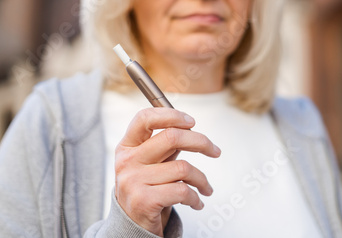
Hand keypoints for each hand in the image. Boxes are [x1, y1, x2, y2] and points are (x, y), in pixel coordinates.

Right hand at [114, 108, 220, 235]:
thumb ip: (164, 145)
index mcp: (127, 146)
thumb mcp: (150, 163)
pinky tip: (197, 202)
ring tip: (205, 187)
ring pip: (183, 168)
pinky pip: (182, 191)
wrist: (132, 226)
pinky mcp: (144, 201)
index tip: (191, 122)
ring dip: (202, 179)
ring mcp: (133, 181)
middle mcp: (127, 161)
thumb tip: (189, 127)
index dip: (171, 115)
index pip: (144, 118)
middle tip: (214, 150)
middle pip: (171, 137)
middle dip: (201, 142)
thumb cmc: (146, 189)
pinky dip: (196, 197)